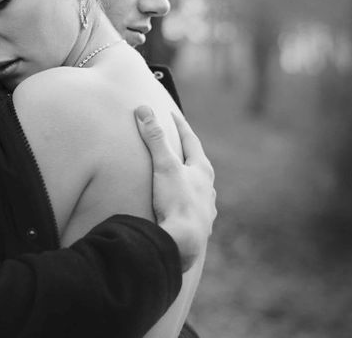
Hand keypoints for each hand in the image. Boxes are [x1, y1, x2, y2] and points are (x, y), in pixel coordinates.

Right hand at [134, 106, 215, 271]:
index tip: (169, 113)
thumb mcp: (164, 166)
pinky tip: (180, 206)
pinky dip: (185, 201)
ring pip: (197, 187)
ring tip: (178, 175)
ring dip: (187, 179)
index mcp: (202, 170)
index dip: (178, 125)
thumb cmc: (177, 202)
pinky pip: (192, 208)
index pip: (190, 139)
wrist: (185, 243)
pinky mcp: (198, 226)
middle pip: (196, 163)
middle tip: (176, 141)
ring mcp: (205, 208)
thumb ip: (154, 138)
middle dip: (185, 152)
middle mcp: (208, 188)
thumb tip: (143, 109)